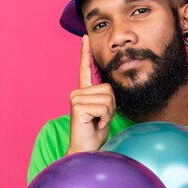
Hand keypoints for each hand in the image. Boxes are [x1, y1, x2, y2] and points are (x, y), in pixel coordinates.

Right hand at [66, 35, 115, 153]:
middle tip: (101, 119)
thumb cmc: (95, 133)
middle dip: (111, 107)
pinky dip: (104, 118)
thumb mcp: (104, 112)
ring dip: (108, 114)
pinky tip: (95, 124)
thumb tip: (110, 91)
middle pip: (108, 89)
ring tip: (97, 122)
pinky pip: (103, 107)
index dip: (85, 53)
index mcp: (83, 92)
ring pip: (107, 98)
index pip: (84, 69)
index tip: (85, 37)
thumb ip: (106, 99)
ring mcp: (75, 98)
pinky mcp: (77, 106)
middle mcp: (77, 92)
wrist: (86, 150)